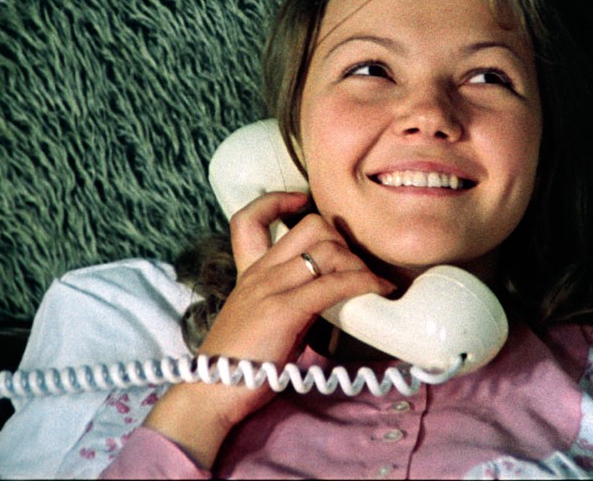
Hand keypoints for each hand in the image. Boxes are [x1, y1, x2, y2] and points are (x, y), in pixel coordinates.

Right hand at [144, 192, 393, 468]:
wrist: (213, 391)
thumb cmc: (241, 363)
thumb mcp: (262, 318)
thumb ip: (290, 298)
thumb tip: (332, 296)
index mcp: (249, 273)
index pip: (249, 218)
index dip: (277, 201)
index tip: (301, 201)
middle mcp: (260, 273)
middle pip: (311, 226)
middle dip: (342, 239)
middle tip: (357, 266)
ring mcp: (271, 288)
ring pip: (327, 248)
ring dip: (359, 263)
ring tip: (372, 283)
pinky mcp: (285, 310)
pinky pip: (334, 283)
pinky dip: (364, 282)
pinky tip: (379, 290)